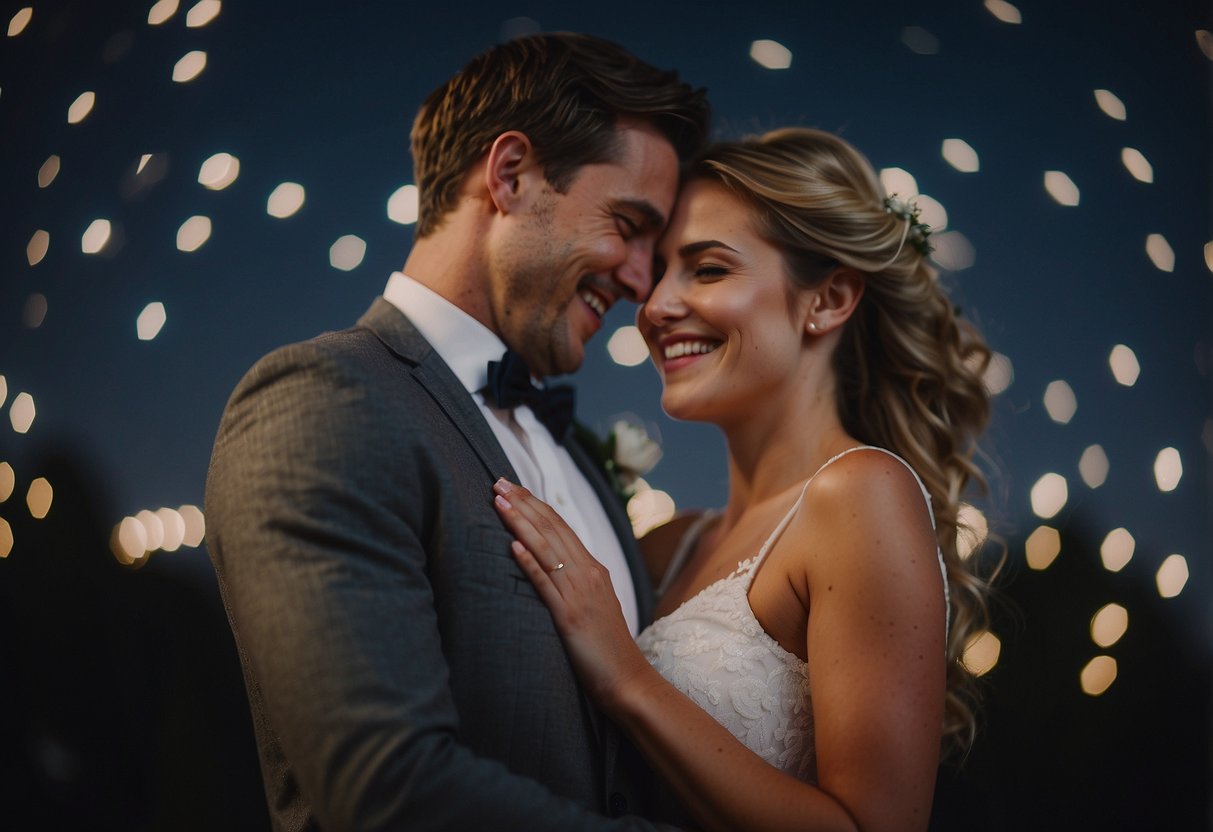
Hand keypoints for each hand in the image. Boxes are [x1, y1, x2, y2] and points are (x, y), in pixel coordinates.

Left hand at [492, 478, 653, 710]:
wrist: (627, 678)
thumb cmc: (607, 647)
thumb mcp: (595, 604)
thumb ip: (578, 581)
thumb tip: (553, 565)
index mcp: (595, 568)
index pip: (561, 526)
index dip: (535, 504)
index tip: (513, 488)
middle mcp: (589, 573)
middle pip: (552, 529)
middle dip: (523, 503)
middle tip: (498, 481)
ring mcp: (580, 593)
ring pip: (546, 549)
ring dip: (520, 522)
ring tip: (499, 501)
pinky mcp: (569, 616)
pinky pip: (546, 583)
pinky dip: (529, 562)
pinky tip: (513, 545)